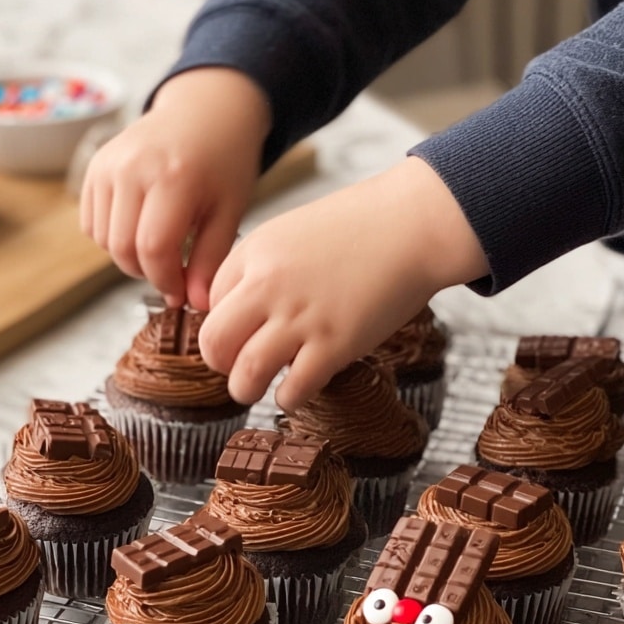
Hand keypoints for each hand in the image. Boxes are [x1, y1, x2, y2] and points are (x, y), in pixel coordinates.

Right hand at [79, 68, 269, 308]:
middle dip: (147, 273)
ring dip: (128, 257)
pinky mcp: (95, 166)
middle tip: (172, 274)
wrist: (205, 111)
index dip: (165, 280)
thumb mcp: (229, 210)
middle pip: (123, 248)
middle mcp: (134, 168)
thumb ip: (211, 260)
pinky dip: (111, 237)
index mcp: (174, 177)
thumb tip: (197, 305)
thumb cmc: (224, 162)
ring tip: (159, 248)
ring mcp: (109, 164)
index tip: (181, 292)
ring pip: (103, 239)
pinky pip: (91, 223)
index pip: (153, 249)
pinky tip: (140, 228)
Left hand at [199, 156, 487, 411]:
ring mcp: (300, 317)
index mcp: (255, 253)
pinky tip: (295, 389)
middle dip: (219, 362)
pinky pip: (293, 389)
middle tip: (236, 367)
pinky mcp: (334, 345)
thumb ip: (261, 266)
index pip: (210, 302)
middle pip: (213, 342)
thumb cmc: (360, 228)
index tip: (240, 332)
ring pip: (245, 373)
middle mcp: (268, 285)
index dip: (224, 321)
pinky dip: (287, 398)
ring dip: (244, 389)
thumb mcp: (293, 232)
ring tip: (255, 388)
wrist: (413, 226)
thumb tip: (237, 309)